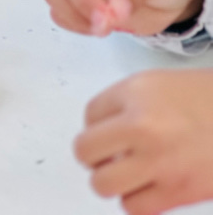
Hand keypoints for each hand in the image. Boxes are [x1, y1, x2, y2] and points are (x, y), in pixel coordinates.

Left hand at [76, 69, 212, 213]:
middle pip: (85, 150)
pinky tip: (150, 188)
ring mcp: (159, 162)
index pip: (90, 114)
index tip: (112, 129)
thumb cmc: (205, 99)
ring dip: (112, 181)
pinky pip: (134, 208)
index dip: (99, 124)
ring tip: (129, 174)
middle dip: (95, 155)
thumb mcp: (158, 84)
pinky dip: (137, 202)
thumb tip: (102, 133)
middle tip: (111, 155)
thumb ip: (125, 104)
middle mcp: (141, 125)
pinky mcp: (178, 192)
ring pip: (103, 184)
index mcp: (135, 92)